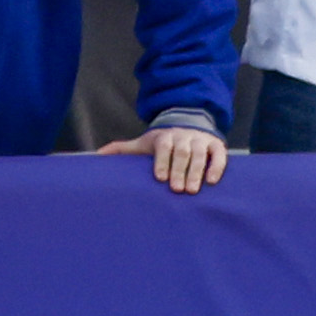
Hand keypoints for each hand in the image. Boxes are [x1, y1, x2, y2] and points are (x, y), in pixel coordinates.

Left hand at [109, 126, 228, 193]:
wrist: (189, 124)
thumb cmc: (164, 142)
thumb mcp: (144, 143)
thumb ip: (123, 149)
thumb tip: (96, 156)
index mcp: (165, 136)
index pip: (163, 147)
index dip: (162, 162)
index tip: (160, 178)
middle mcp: (184, 136)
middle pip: (182, 153)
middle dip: (180, 171)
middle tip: (177, 189)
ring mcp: (201, 140)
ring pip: (200, 155)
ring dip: (197, 172)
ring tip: (193, 190)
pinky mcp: (217, 145)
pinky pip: (219, 156)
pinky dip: (216, 167)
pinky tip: (212, 181)